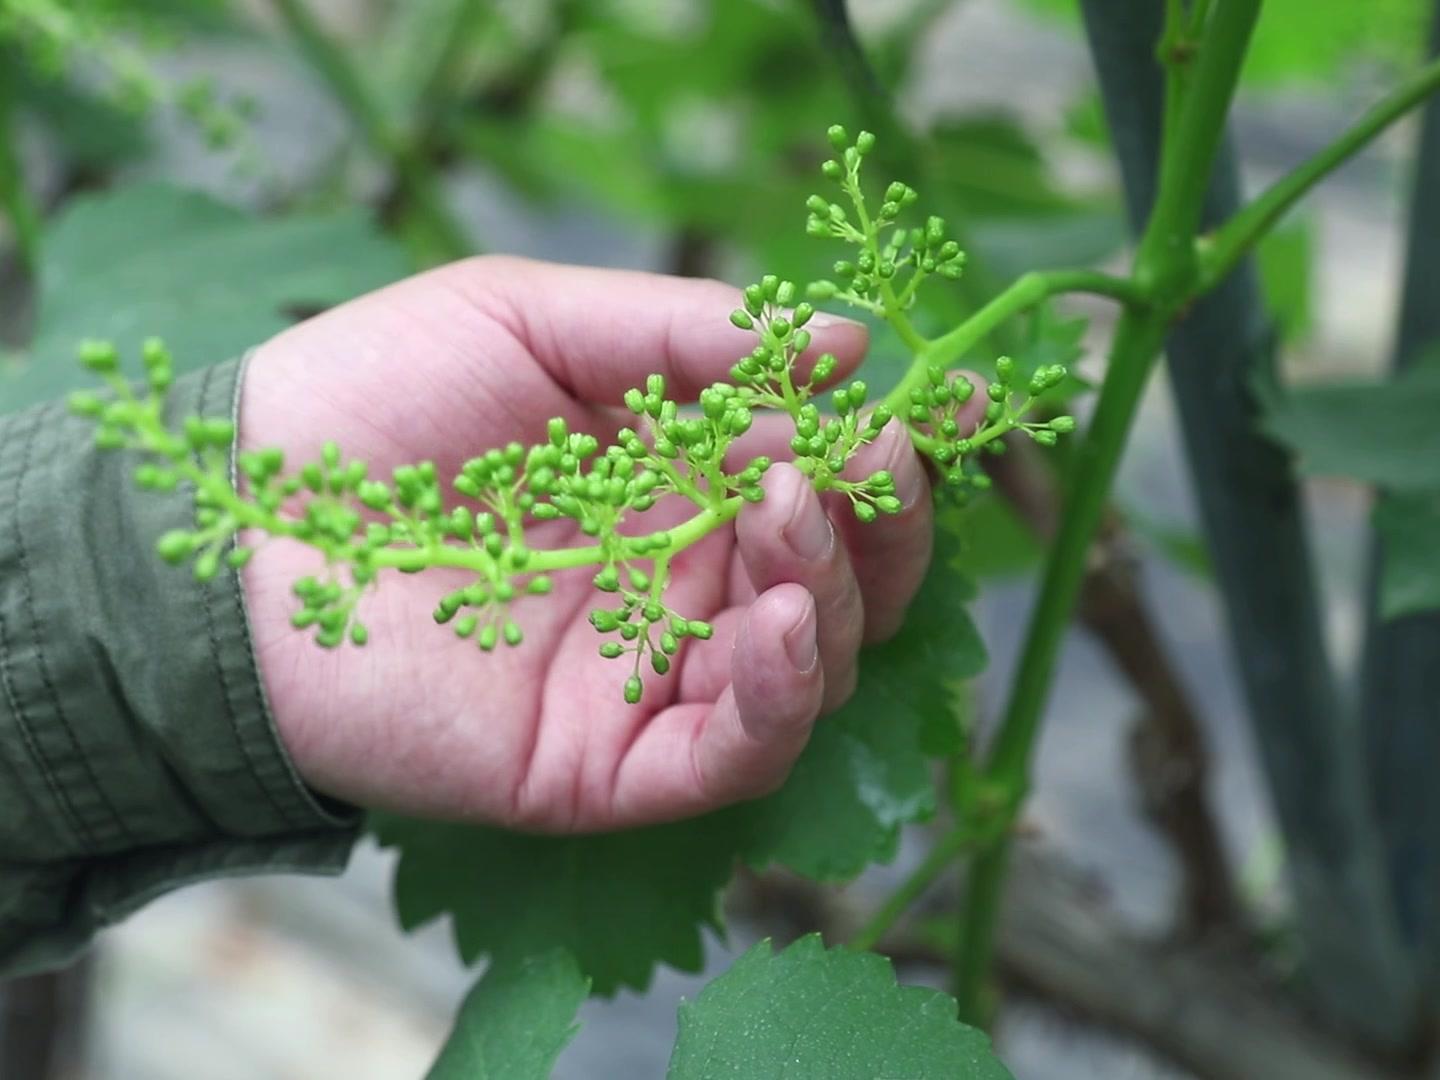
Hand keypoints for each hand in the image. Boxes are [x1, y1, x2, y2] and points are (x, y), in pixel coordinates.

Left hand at [240, 257, 981, 831]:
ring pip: (812, 667)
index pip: (824, 479)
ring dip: (834, 590)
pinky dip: (779, 695)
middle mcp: (680, 581)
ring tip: (778, 509)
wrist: (232, 529)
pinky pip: (736, 754)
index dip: (893, 447)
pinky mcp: (605, 763)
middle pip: (845, 580)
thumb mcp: (530, 319)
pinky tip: (772, 622)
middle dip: (880, 520)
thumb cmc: (370, 403)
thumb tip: (842, 340)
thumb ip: (685, 332)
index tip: (946, 397)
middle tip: (861, 456)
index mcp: (675, 480)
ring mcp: (650, 675)